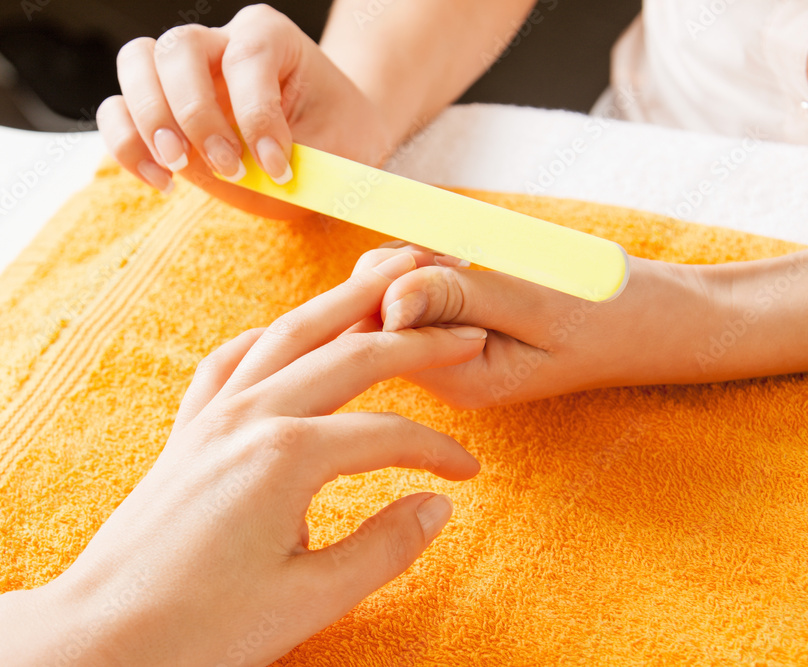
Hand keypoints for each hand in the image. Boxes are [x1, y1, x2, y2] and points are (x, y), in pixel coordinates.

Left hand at [0, 248, 485, 666]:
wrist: (105, 632)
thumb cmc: (199, 626)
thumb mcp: (308, 600)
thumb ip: (383, 548)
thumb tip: (437, 506)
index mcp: (284, 456)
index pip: (386, 436)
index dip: (437, 451)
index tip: (468, 472)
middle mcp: (248, 417)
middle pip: (348, 357)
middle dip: (412, 341)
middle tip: (460, 328)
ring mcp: (212, 416)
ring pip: (287, 337)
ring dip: (342, 307)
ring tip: (383, 282)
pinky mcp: (188, 430)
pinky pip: (231, 361)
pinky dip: (268, 338)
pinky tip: (285, 334)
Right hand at [96, 4, 391, 218]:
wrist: (326, 140)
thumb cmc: (333, 136)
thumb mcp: (337, 146)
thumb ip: (305, 157)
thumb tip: (269, 177)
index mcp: (268, 37)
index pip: (247, 58)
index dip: (257, 116)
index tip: (278, 169)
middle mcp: (220, 43)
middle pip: (178, 48)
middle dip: (194, 113)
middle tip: (225, 166)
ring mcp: (183, 74)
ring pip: (136, 63)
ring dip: (149, 122)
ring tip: (178, 168)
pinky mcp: (159, 110)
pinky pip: (116, 110)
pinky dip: (126, 145)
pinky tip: (162, 180)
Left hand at [377, 249, 730, 406]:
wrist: (663, 317)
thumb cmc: (611, 312)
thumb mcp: (537, 302)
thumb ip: (459, 297)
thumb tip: (388, 298)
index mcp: (457, 380)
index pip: (375, 331)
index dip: (392, 280)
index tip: (450, 259)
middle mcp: (442, 372)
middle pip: (372, 310)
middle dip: (404, 267)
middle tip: (467, 257)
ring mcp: (450, 349)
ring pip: (392, 290)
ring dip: (422, 258)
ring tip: (479, 258)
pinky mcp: (462, 325)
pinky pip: (423, 285)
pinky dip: (439, 259)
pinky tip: (478, 260)